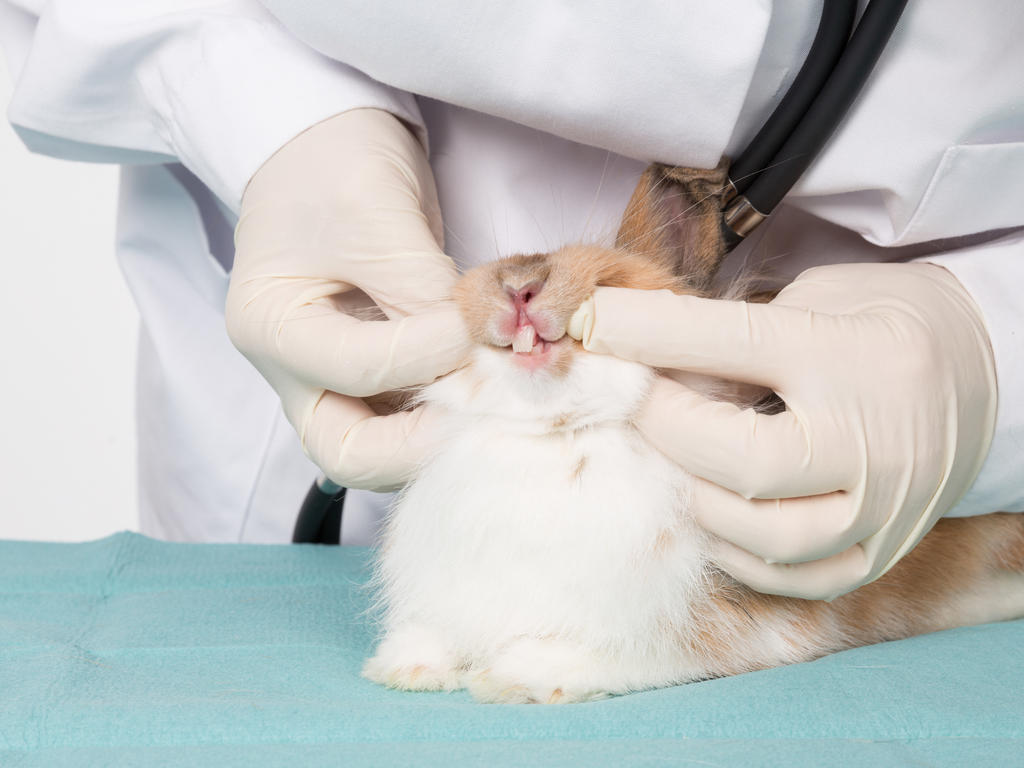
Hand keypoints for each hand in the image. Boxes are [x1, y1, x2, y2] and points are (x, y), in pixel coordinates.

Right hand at [226, 109, 469, 491]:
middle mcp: (292, 370)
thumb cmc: (334, 163)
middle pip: (351, 452)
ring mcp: (329, 378)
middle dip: (424, 443)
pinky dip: (446, 415)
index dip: (433, 352)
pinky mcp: (368, 373)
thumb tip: (488, 346)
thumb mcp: (376, 214)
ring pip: (382, 449)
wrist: (324, 141)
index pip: (359, 369)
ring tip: (499, 405)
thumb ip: (424, 289)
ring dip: (441, 437)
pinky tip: (489, 392)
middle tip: (492, 411)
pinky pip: (405, 418)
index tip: (489, 325)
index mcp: (269, 327)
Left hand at [569, 262, 996, 599]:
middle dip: (668, 430)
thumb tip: (637, 358)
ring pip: (769, 534)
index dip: (650, 332)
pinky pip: (800, 577)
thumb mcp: (817, 299)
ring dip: (700, 498)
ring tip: (678, 462)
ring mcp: (884, 505)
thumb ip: (734, 335)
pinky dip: (742, 553)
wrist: (987, 373)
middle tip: (637, 403)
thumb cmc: (883, 324)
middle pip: (744, 460)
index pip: (735, 341)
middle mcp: (873, 438)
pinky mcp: (884, 548)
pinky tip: (717, 517)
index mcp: (852, 356)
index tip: (593, 323)